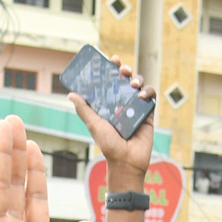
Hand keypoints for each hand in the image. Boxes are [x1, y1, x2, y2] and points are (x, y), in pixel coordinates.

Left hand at [69, 58, 155, 181]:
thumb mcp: (94, 125)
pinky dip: (148, 92)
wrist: (126, 162)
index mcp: (109, 106)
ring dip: (137, 79)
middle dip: (125, 71)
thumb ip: (84, 110)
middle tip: (122, 69)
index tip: (111, 60)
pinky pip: (151, 97)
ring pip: (139, 86)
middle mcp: (123, 105)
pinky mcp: (148, 114)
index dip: (111, 70)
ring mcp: (136, 108)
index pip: (110, 83)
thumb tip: (71, 94)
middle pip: (125, 81)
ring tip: (132, 84)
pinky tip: (141, 96)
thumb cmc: (109, 145)